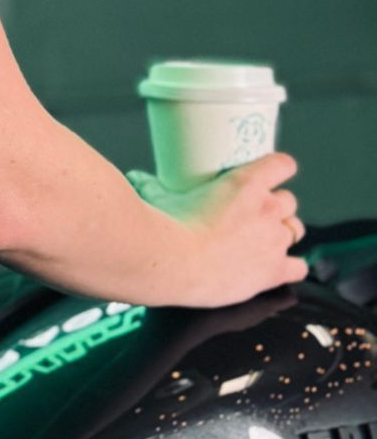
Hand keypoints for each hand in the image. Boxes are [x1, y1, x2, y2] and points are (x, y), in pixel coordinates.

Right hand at [126, 151, 307, 306]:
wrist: (169, 261)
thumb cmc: (161, 224)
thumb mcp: (156, 192)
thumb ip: (154, 183)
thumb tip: (139, 179)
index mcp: (246, 183)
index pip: (281, 165)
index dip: (277, 169)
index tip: (269, 173)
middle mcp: (267, 210)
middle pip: (289, 201)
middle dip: (275, 206)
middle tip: (252, 214)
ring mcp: (273, 242)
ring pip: (296, 230)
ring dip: (282, 232)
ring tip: (262, 240)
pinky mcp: (272, 272)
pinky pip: (298, 267)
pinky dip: (290, 265)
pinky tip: (278, 266)